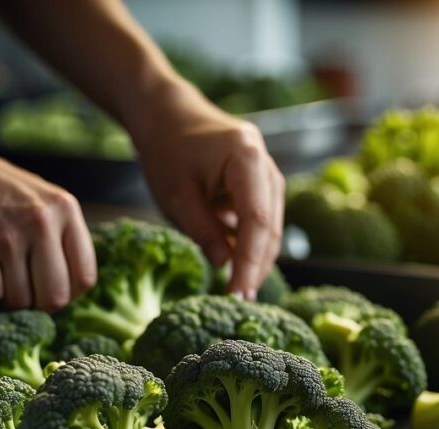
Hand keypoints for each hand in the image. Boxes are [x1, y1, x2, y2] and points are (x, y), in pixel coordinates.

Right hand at [0, 127, 96, 310]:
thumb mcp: (37, 197)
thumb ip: (59, 232)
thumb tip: (72, 285)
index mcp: (65, 208)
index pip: (86, 276)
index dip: (70, 293)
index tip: (52, 290)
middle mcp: (43, 223)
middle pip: (57, 298)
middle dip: (38, 304)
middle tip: (23, 292)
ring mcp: (12, 237)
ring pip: (22, 300)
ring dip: (8, 296)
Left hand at [133, 88, 283, 299]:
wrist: (168, 116)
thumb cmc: (167, 150)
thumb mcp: (176, 195)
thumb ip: (202, 231)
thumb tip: (223, 266)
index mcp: (246, 159)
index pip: (257, 222)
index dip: (249, 264)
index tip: (238, 295)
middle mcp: (266, 165)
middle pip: (270, 228)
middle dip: (255, 267)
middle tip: (238, 302)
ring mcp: (268, 174)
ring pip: (271, 228)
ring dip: (255, 259)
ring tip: (235, 289)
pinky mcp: (262, 184)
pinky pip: (263, 221)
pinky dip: (250, 245)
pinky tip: (234, 267)